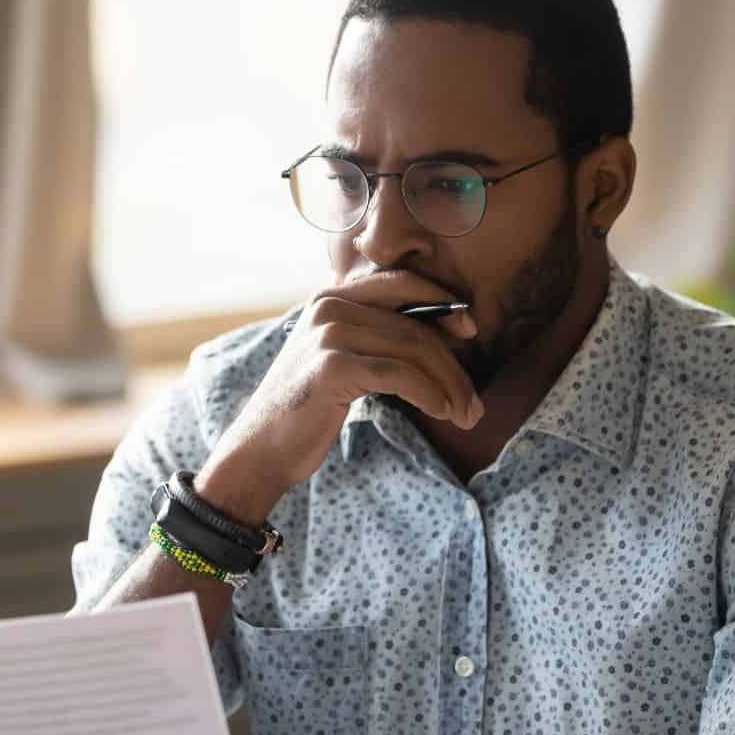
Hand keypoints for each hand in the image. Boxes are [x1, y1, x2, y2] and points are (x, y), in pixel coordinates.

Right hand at [196, 272, 483, 523]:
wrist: (260, 449)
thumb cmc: (305, 411)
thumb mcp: (337, 360)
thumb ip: (373, 338)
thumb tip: (442, 336)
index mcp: (330, 298)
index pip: (402, 285)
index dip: (443, 304)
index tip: (470, 333)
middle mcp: (328, 306)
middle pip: (414, 326)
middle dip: (453, 365)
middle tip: (474, 402)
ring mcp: (329, 333)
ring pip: (414, 350)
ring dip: (449, 386)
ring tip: (466, 414)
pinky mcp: (334, 366)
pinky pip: (401, 375)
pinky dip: (430, 394)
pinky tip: (441, 412)